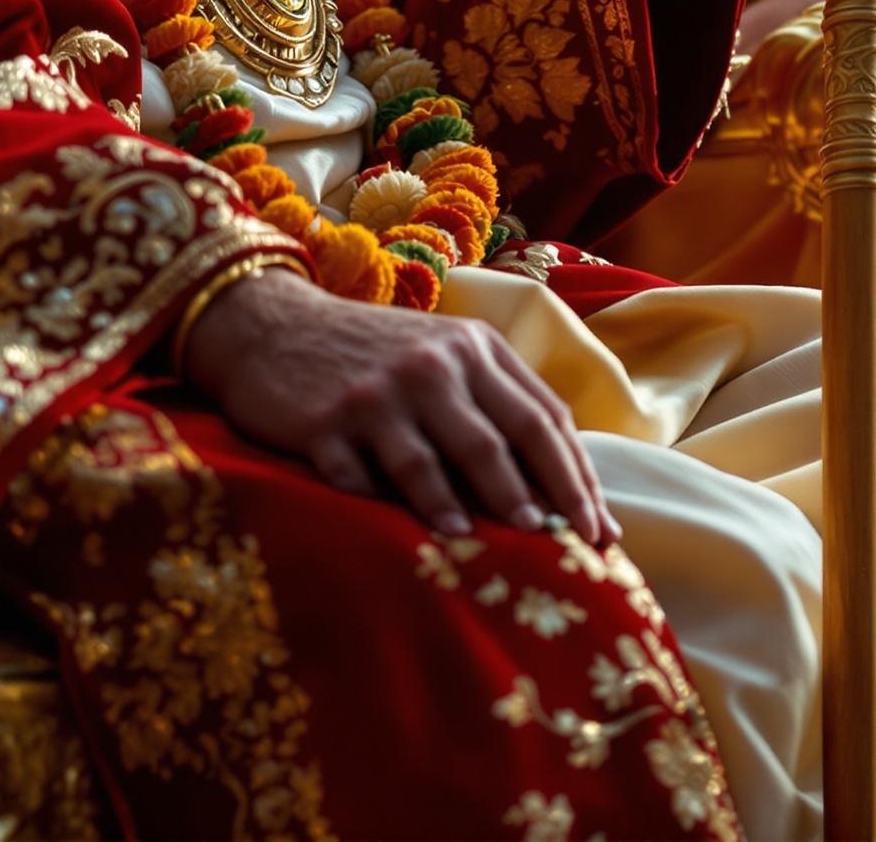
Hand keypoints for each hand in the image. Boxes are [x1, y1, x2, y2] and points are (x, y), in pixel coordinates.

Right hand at [181, 268, 618, 547]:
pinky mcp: (327, 419)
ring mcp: (377, 393)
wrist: (274, 324)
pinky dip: (386, 508)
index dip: (575, 478)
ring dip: (463, 510)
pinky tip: (405, 538)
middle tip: (562, 550)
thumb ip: (497, 403)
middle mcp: (431, 364)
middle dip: (534, 501)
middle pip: (495, 442)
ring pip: (432, 461)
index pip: (542, 416)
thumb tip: (562, 489)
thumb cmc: (377, 355)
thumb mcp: (443, 356)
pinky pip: (361, 475)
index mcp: (473, 347)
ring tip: (485, 549)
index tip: (600, 531)